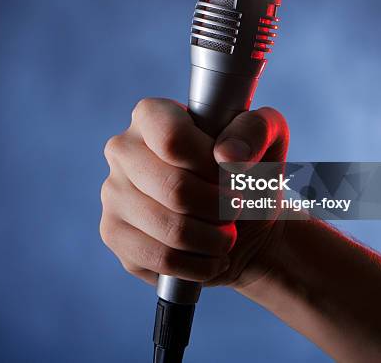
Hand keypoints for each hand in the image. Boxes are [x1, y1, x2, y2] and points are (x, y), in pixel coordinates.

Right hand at [100, 98, 288, 288]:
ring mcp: (112, 193)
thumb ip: (256, 130)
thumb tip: (228, 156)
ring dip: (214, 240)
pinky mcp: (114, 234)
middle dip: (220, 208)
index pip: (172, 139)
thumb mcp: (268, 138)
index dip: (211, 166)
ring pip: (170, 229)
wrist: (241, 221)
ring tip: (227, 235)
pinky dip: (198, 265)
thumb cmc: (248, 172)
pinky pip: (160, 259)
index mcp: (151, 115)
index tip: (232, 176)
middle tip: (235, 209)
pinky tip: (210, 256)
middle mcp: (123, 149)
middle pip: (174, 188)